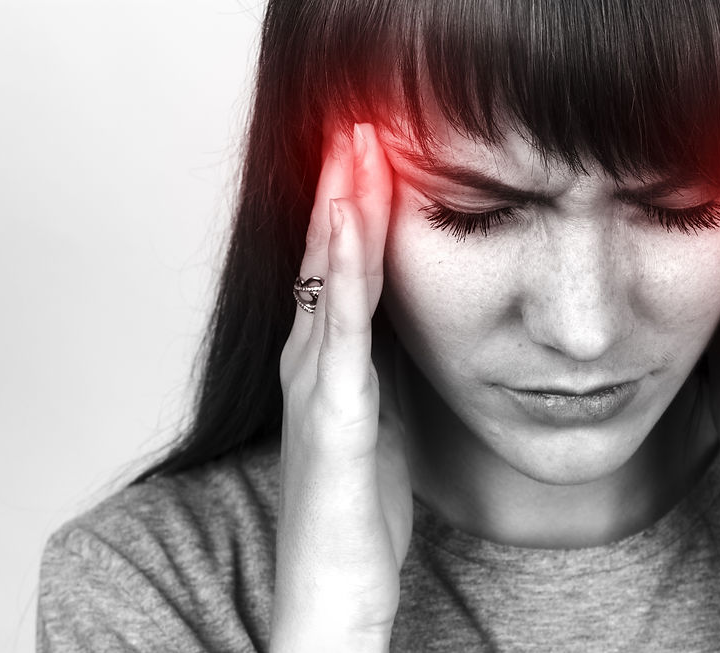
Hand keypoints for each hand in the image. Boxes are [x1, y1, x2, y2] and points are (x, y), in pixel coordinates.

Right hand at [270, 123, 410, 651]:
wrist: (333, 586)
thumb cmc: (356, 509)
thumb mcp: (377, 420)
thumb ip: (382, 368)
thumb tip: (407, 326)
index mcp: (331, 364)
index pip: (339, 269)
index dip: (353, 210)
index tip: (373, 153)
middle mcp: (312, 365)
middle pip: (324, 262)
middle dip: (341, 192)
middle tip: (357, 126)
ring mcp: (318, 391)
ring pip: (326, 285)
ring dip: (338, 217)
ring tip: (352, 153)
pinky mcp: (336, 424)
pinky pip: (339, 338)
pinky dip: (343, 280)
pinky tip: (352, 235)